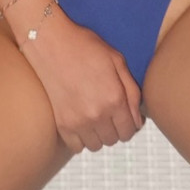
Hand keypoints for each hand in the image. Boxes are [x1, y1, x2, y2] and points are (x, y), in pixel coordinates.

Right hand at [19, 6, 143, 152]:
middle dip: (116, 128)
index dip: (131, 124)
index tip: (126, 116)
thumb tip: (138, 118)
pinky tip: (82, 122)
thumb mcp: (117, 60)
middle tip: (110, 112)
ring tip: (96, 117)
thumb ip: (132, 91)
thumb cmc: (84, 46)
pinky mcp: (62, 124)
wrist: (51, 43)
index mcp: (114, 98)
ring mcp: (78, 122)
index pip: (130, 130)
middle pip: (114, 140)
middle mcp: (98, 115)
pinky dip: (82, 139)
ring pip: (97, 145)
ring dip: (99, 135)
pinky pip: (77, 147)